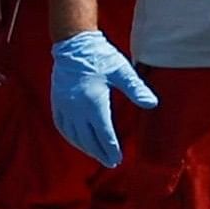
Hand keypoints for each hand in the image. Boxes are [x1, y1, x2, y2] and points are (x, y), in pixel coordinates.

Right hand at [50, 30, 155, 167]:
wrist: (74, 44)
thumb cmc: (101, 57)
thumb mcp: (122, 71)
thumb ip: (136, 89)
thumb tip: (152, 104)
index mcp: (93, 102)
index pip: (103, 133)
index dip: (110, 148)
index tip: (118, 159)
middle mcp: (76, 107)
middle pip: (87, 138)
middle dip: (99, 152)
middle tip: (111, 163)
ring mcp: (64, 105)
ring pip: (73, 134)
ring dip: (85, 147)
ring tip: (97, 156)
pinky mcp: (57, 101)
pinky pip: (61, 125)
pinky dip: (70, 136)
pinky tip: (77, 141)